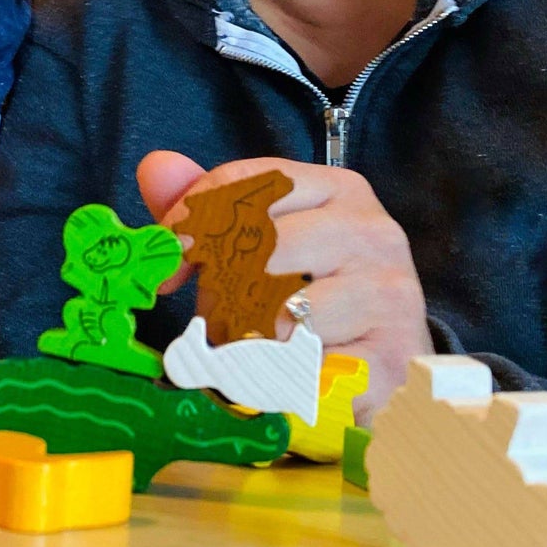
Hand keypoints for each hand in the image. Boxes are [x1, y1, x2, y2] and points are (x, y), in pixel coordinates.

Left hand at [136, 152, 432, 421]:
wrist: (386, 369)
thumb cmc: (314, 297)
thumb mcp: (266, 242)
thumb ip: (209, 207)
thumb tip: (155, 166)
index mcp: (341, 189)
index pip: (247, 184)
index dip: (194, 222)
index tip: (171, 267)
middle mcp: (373, 232)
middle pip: (260, 247)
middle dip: (222, 292)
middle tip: (217, 323)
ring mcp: (389, 294)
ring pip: (279, 312)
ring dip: (247, 341)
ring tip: (253, 352)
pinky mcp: (391, 357)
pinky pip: (303, 367)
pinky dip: (279, 380)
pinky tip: (286, 380)